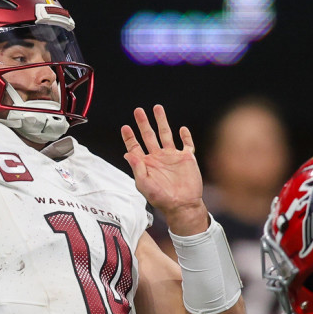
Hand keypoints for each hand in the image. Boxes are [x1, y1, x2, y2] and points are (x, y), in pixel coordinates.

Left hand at [121, 105, 206, 232]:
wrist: (182, 205)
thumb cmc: (162, 199)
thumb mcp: (144, 185)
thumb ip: (137, 169)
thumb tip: (128, 154)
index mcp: (147, 164)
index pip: (135, 147)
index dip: (130, 137)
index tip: (125, 127)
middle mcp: (159, 158)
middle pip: (149, 136)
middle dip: (143, 123)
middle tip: (138, 111)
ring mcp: (173, 157)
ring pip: (166, 134)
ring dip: (161, 121)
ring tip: (157, 108)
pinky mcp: (187, 158)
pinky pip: (187, 143)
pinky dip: (185, 135)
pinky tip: (182, 129)